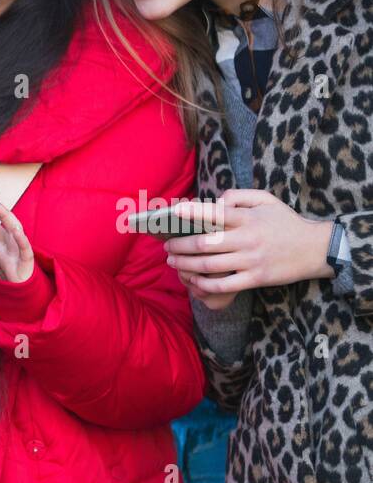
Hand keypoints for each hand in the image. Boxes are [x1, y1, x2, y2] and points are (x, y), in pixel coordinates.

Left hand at [165, 190, 333, 308]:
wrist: (316, 248)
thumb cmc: (285, 222)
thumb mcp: (267, 200)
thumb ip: (238, 197)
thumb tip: (214, 201)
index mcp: (248, 218)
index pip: (216, 213)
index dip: (192, 213)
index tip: (174, 213)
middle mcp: (247, 239)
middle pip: (204, 243)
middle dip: (180, 246)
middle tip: (167, 246)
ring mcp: (251, 260)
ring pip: (208, 265)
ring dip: (185, 264)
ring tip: (173, 261)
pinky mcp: (255, 278)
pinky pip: (223, 285)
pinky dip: (204, 284)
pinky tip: (193, 280)